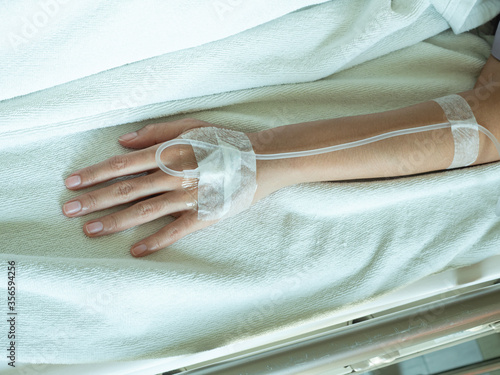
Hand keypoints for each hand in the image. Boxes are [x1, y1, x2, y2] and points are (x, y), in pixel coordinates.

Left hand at [62, 118, 287, 256]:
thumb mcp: (191, 126)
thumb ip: (155, 132)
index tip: (73, 183)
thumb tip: (122, 142)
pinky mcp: (205, 215)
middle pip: (126, 189)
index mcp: (169, 152)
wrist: (263, 159)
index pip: (123, 164)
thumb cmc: (225, 140)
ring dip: (115, 222)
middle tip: (68, 212)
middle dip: (94, 200)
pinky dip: (155, 241)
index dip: (95, 173)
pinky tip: (135, 251)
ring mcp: (189, 197)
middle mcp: (174, 174)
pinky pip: (176, 230)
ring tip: (90, 231)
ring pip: (144, 211)